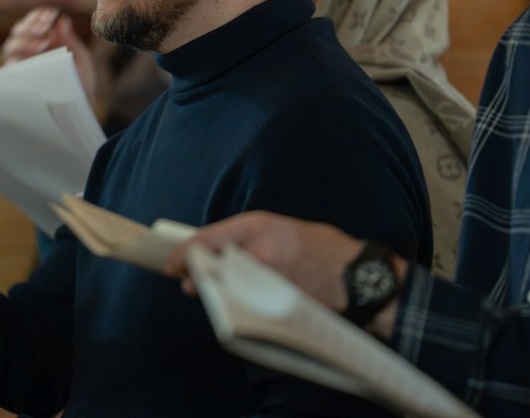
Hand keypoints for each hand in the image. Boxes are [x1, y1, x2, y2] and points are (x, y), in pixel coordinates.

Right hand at [1, 6, 96, 100]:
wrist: (79, 109)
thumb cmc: (81, 83)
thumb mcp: (81, 59)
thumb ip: (70, 39)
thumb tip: (61, 19)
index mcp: (44, 40)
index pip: (34, 21)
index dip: (39, 15)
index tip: (51, 14)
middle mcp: (29, 51)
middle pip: (18, 30)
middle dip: (30, 25)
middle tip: (44, 28)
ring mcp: (21, 65)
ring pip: (10, 45)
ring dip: (24, 40)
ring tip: (43, 43)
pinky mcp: (17, 80)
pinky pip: (9, 66)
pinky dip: (19, 58)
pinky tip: (35, 57)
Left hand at [164, 211, 364, 313]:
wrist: (358, 276)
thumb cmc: (320, 248)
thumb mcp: (280, 229)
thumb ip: (247, 238)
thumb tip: (212, 251)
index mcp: (259, 224)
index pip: (209, 238)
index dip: (185, 253)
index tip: (170, 263)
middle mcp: (260, 248)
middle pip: (212, 264)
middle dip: (194, 274)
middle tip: (184, 281)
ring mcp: (267, 277)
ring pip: (222, 286)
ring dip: (210, 290)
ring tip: (203, 291)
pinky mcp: (275, 302)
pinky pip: (242, 304)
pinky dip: (232, 303)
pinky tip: (229, 302)